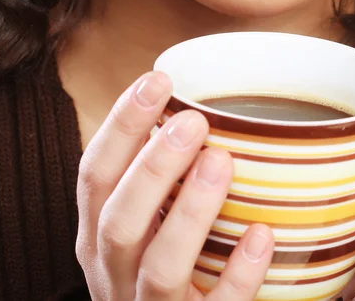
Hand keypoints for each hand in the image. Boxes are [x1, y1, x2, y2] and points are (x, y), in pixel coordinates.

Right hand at [75, 71, 273, 300]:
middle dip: (153, 167)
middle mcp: (113, 273)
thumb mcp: (139, 224)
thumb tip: (184, 106)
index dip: (120, 125)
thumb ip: (151, 179)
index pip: (94, 175)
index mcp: (97, 235)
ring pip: (160, 267)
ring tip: (221, 161)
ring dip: (189, 212)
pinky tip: (261, 234)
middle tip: (193, 121)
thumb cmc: (158, 262)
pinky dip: (237, 275)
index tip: (156, 79)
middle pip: (119, 220)